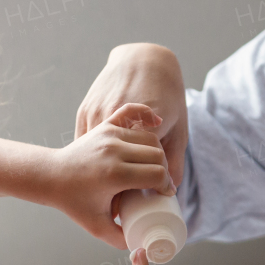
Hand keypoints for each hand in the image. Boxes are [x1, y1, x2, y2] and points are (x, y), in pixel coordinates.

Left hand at [52, 103, 172, 247]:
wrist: (51, 175)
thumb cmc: (73, 202)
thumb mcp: (96, 226)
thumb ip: (120, 240)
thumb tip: (142, 245)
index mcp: (114, 174)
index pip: (157, 175)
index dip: (166, 186)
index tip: (165, 194)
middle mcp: (114, 151)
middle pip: (157, 156)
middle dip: (164, 171)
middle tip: (161, 183)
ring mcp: (109, 135)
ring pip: (149, 138)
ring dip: (157, 152)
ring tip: (155, 166)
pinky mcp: (105, 126)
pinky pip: (132, 112)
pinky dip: (146, 114)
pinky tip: (155, 121)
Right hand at [76, 43, 188, 189]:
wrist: (143, 60)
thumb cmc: (167, 97)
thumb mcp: (180, 129)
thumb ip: (176, 160)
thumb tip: (173, 192)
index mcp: (146, 133)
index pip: (140, 175)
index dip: (138, 193)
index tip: (140, 204)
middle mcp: (120, 125)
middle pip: (115, 169)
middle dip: (119, 188)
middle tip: (125, 199)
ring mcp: (99, 116)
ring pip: (97, 156)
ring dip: (101, 173)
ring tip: (109, 185)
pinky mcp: (85, 111)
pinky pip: (84, 143)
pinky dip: (90, 155)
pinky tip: (96, 162)